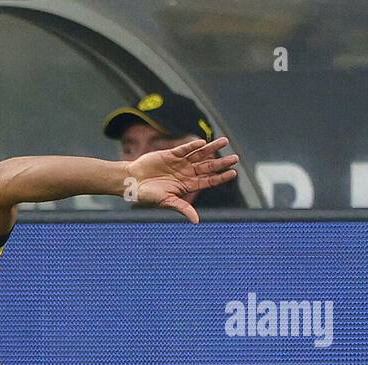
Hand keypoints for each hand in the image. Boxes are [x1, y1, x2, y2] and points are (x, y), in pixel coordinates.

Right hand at [124, 137, 238, 222]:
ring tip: (225, 141)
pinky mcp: (171, 154)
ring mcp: (179, 163)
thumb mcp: (166, 202)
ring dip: (212, 148)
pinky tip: (203, 142)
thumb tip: (196, 220)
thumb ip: (182, 208)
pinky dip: (192, 146)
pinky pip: (184, 149)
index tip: (233, 173)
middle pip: (208, 167)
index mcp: (187, 186)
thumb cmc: (147, 195)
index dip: (220, 177)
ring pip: (200, 154)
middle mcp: (186, 173)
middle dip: (221, 163)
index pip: (208, 181)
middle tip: (235, 158)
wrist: (131, 182)